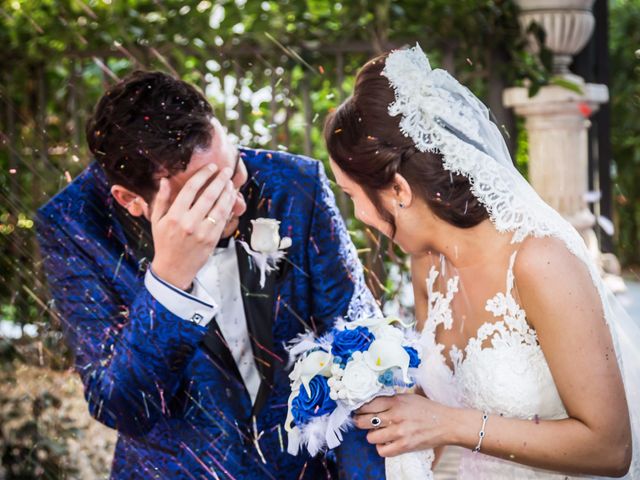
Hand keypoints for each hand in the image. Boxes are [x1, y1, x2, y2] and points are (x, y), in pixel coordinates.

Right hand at [150, 164, 235, 289]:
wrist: (173, 269)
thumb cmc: (164, 243)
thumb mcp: (156, 221)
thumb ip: (161, 200)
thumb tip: (164, 180)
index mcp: (174, 216)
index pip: (191, 189)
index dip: (203, 175)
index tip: (211, 167)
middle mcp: (189, 223)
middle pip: (208, 195)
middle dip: (220, 180)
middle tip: (227, 170)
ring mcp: (203, 232)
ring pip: (219, 207)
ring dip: (227, 193)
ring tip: (230, 183)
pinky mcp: (212, 239)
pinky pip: (223, 220)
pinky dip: (228, 207)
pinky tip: (230, 199)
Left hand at [353, 394, 454, 456]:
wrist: (446, 423)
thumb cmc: (427, 409)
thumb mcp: (408, 397)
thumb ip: (391, 400)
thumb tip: (372, 402)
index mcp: (396, 401)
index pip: (368, 404)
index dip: (359, 408)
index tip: (357, 410)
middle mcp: (396, 416)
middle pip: (365, 421)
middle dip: (360, 421)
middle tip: (360, 421)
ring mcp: (400, 432)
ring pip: (371, 437)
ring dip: (371, 436)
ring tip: (377, 433)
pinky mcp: (405, 446)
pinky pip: (383, 451)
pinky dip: (381, 447)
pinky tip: (385, 443)